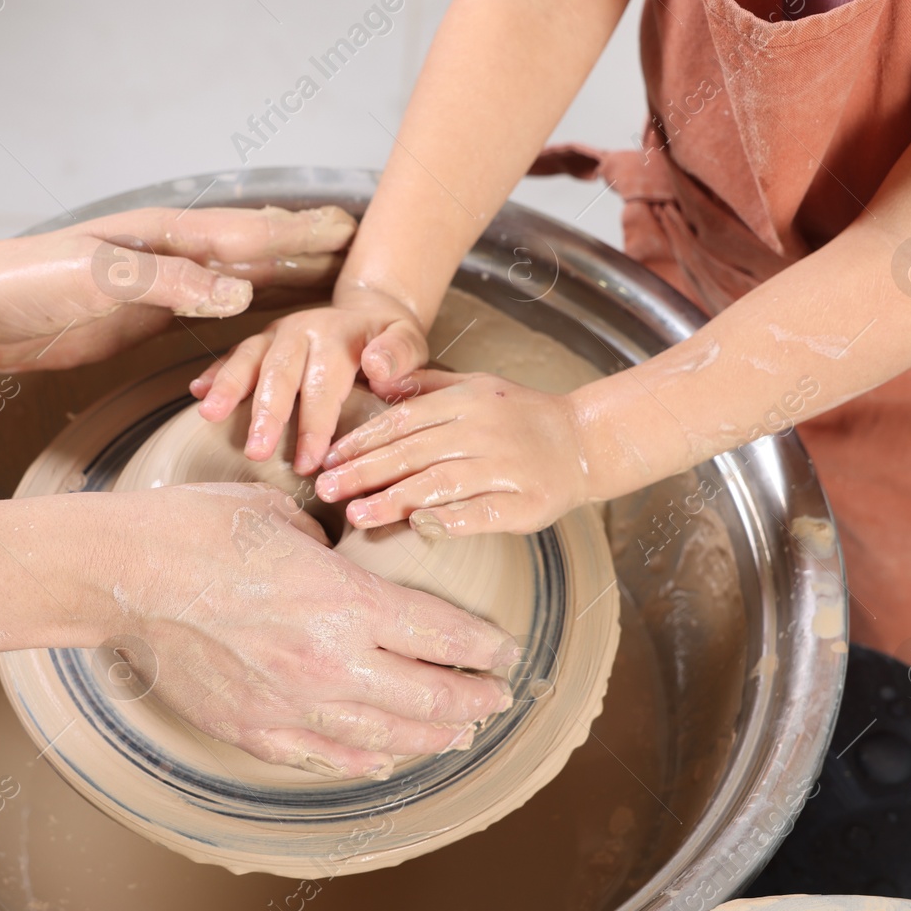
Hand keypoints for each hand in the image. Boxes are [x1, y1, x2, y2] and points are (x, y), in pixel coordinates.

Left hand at [0, 205, 356, 371]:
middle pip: (254, 253)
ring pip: (239, 282)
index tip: (348, 231)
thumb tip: (241, 289)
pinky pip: (210, 317)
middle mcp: (170, 258)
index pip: (248, 235)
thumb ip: (167, 283)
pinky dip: (246, 317)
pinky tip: (263, 323)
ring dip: (284, 281)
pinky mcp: (142, 322)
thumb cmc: (21, 282)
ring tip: (330, 281)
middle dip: (305, 248)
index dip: (299, 235)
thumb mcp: (96, 277)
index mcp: (164, 239)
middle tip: (359, 247)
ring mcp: (159, 288)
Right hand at [105, 483, 515, 777]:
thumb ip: (327, 544)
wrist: (124, 576)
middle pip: (429, 698)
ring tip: (457, 733)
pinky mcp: (254, 729)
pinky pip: (325, 757)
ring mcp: (292, 704)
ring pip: (385, 739)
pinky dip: (363, 762)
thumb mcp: (281, 514)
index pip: (443, 635)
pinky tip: (382, 761)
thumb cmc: (197, 530)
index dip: (485, 649)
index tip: (506, 651)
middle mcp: (330, 662)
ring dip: (431, 738)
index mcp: (346, 601)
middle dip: (474, 700)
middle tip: (496, 698)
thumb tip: (339, 554)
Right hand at [190, 285, 428, 474]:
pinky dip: (215, 373)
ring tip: (210, 416)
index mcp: (338, 333)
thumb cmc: (390, 344)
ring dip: (229, 388)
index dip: (315, 423)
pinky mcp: (260, 342)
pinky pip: (234, 355)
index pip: (324, 382)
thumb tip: (376, 367)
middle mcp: (302, 329)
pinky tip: (197, 394)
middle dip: (266, 413)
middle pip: (280, 371)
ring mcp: (276, 334)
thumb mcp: (411, 342)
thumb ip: (400, 355)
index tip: (309, 463)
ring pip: (249, 359)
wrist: (369, 315)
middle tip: (256, 451)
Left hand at [315, 370, 595, 536]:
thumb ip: (426, 387)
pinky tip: (417, 528)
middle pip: (413, 453)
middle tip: (325, 490)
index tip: (329, 460)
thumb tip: (376, 382)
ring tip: (356, 516)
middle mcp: (483, 431)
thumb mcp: (475, 386)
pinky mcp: (526, 502)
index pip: (403, 421)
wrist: (584, 441)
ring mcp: (506, 467)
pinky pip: (481, 513)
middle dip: (364, 473)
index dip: (363, 442)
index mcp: (466, 401)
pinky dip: (449, 521)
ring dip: (394, 501)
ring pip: (441, 484)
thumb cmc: (520, 416)